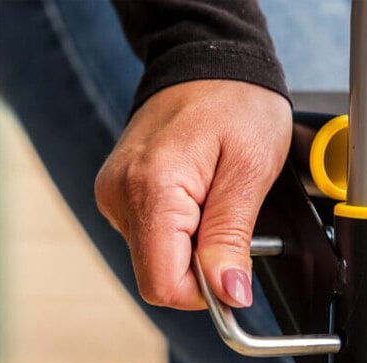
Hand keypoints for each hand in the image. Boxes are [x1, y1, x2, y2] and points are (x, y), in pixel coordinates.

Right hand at [95, 80, 291, 309]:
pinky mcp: (122, 195)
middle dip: (203, 267)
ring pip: (158, 260)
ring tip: (215, 203)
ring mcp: (116, 195)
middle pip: (159, 276)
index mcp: (151, 190)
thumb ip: (232, 239)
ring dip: (194, 248)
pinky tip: (199, 201)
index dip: (204, 293)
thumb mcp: (250, 171)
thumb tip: (229, 294)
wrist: (210, 63)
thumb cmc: (237, 103)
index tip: (234, 274)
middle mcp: (121, 195)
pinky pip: (153, 238)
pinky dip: (182, 234)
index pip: (163, 284)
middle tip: (229, 220)